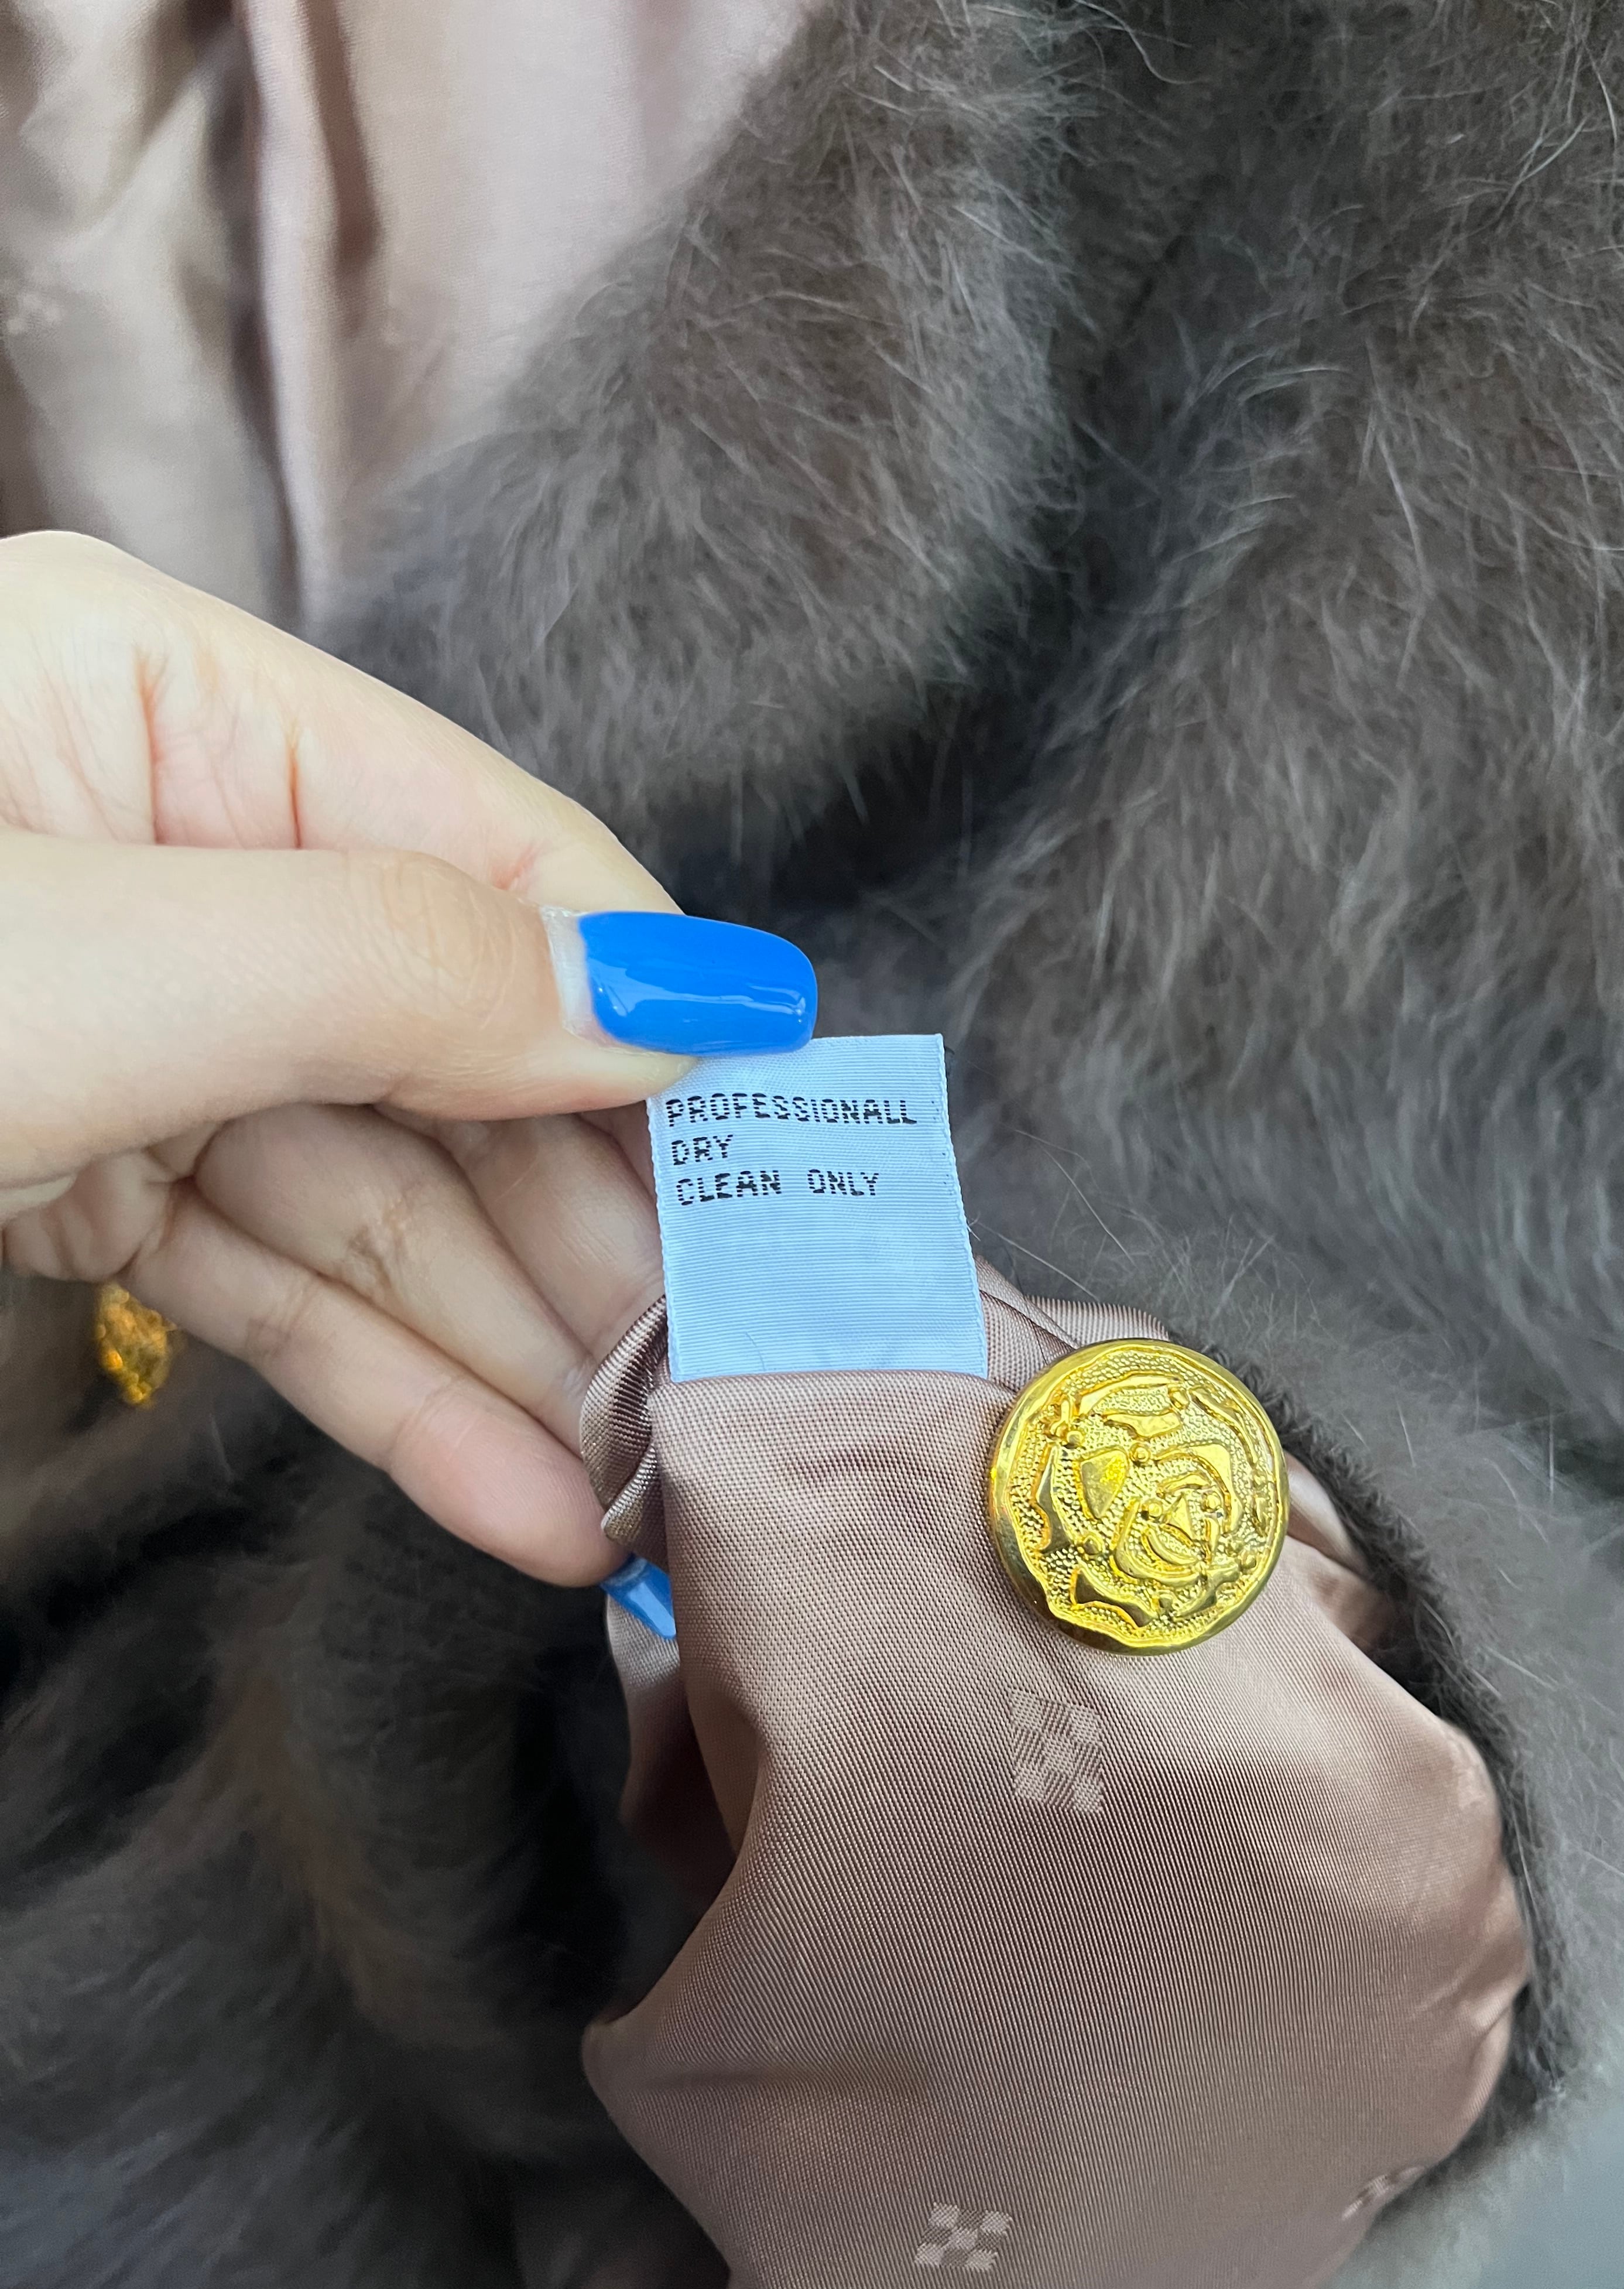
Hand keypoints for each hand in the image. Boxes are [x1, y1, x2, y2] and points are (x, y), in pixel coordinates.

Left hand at [0, 535, 807, 1582]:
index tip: (791, 1173)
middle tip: (732, 1381)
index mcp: (169, 706)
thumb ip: (403, 967)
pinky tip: (511, 1490)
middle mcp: (168, 850)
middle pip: (452, 1043)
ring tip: (641, 1492)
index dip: (651, 1012)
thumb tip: (685, 997)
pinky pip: (272, 1282)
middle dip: (591, 1224)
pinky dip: (389, 1388)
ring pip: (372, 1193)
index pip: (498, 854)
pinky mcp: (78, 1178)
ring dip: (505, 1351)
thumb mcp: (93, 962)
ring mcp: (128, 1028)